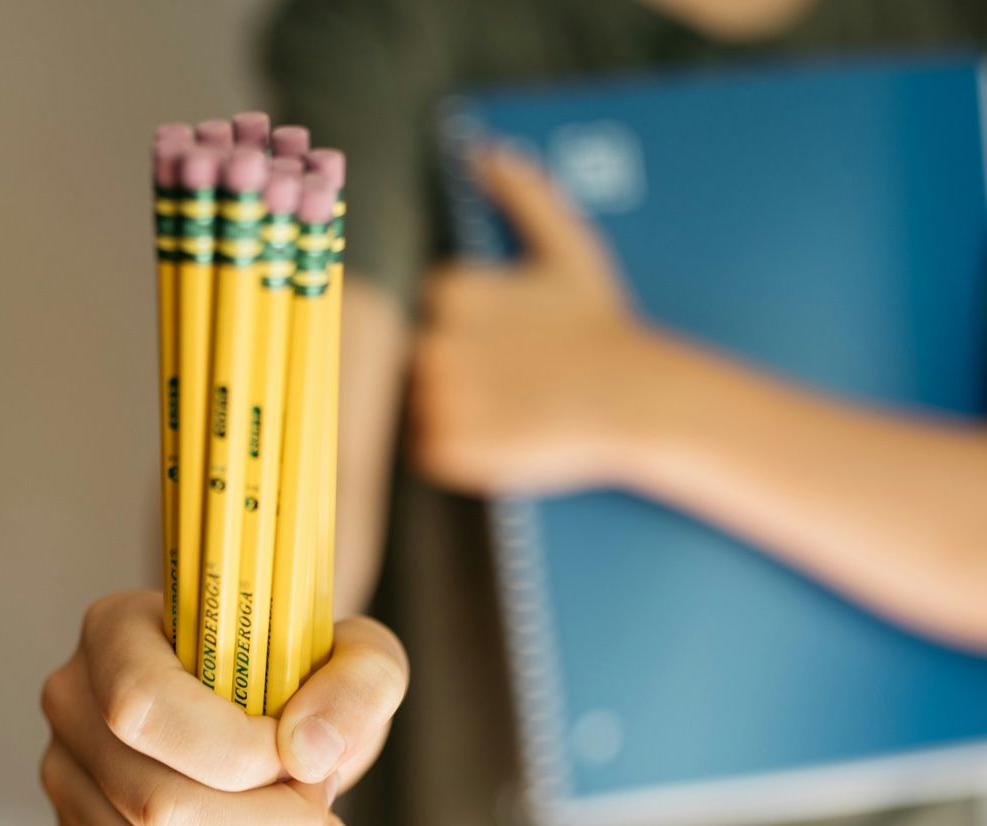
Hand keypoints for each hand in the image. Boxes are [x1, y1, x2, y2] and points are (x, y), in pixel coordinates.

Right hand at [40, 591, 407, 825]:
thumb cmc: (308, 675)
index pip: (146, 711)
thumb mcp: (358, 653)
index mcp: (115, 634)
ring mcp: (67, 791)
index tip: (307, 760)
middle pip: (157, 810)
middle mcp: (71, 709)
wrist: (272, 715)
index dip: (239, 754)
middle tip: (327, 814)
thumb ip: (357, 683)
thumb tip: (309, 753)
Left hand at [412, 145, 654, 494]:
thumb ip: (523, 194)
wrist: (631, 399)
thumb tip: (486, 151)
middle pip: (419, 359)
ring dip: (453, 410)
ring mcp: (441, 400)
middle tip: (511, 380)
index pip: (431, 312)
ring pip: (418, 406)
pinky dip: (455, 450)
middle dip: (458, 369)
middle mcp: (436, 345)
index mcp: (451, 293)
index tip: (509, 341)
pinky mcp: (449, 447)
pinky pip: (427, 450)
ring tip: (508, 409)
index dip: (471, 330)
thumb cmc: (601, 328)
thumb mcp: (567, 248)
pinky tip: (499, 437)